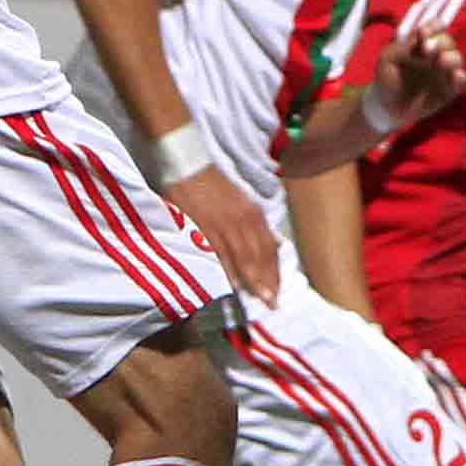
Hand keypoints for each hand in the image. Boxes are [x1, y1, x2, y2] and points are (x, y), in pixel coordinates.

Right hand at [162, 162, 280, 306]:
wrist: (187, 163)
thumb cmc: (212, 183)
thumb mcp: (240, 200)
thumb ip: (255, 223)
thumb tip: (274, 242)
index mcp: (253, 212)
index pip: (270, 247)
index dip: (275, 270)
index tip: (278, 289)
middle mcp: (245, 218)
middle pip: (261, 254)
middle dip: (269, 280)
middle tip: (273, 303)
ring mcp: (226, 222)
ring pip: (245, 255)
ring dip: (255, 279)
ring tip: (261, 298)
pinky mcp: (207, 224)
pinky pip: (222, 251)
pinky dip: (230, 268)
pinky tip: (235, 283)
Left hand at [377, 26, 465, 123]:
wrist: (387, 107)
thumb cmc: (387, 79)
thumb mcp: (388, 59)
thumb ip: (403, 47)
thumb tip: (421, 39)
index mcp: (422, 43)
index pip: (435, 28)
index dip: (433, 27)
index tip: (423, 33)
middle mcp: (437, 54)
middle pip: (448, 41)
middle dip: (440, 42)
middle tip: (427, 49)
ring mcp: (444, 71)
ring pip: (457, 58)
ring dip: (451, 57)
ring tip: (441, 61)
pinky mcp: (449, 89)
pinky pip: (461, 80)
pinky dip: (460, 77)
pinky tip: (455, 76)